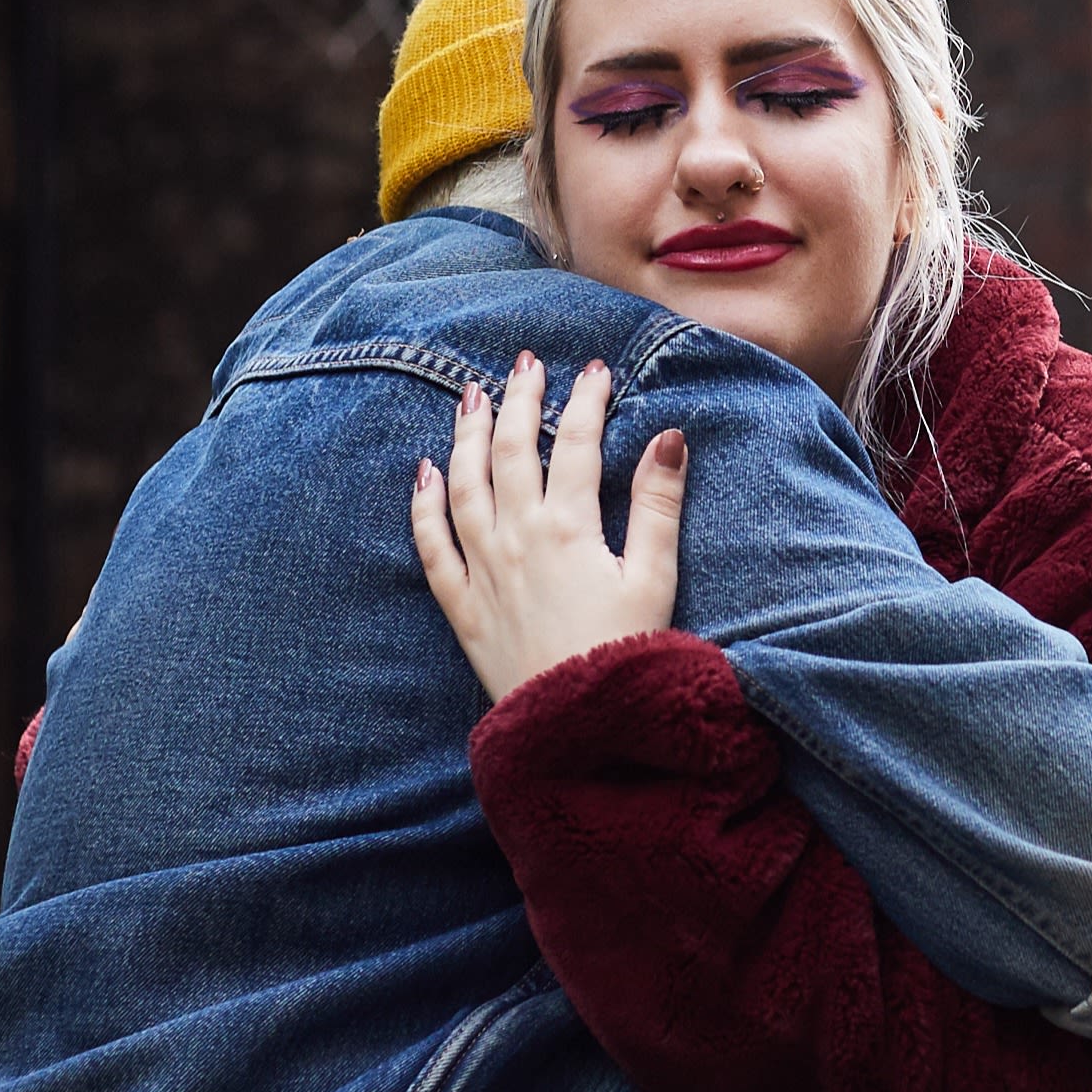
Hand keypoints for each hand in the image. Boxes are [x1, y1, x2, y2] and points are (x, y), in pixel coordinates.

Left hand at [413, 354, 687, 700]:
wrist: (578, 728)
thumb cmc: (626, 655)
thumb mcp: (655, 577)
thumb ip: (658, 504)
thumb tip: (667, 438)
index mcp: (568, 528)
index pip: (576, 443)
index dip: (586, 400)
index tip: (595, 369)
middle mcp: (516, 538)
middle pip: (510, 450)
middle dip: (519, 400)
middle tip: (525, 364)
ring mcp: (482, 570)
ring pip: (464, 485)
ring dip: (466, 436)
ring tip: (470, 396)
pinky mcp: (461, 605)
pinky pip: (431, 546)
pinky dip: (424, 505)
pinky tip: (423, 473)